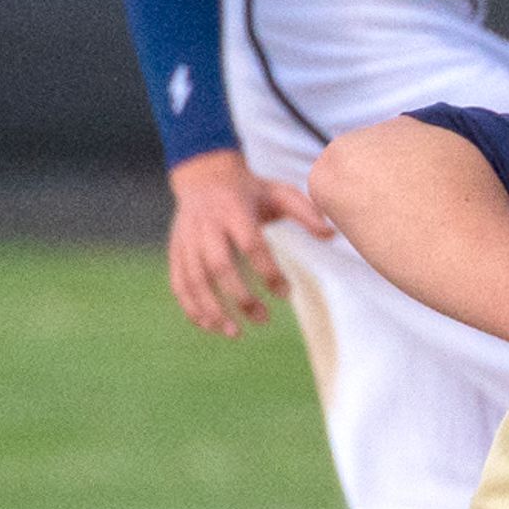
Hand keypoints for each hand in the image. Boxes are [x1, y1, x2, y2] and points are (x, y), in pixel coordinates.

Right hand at [165, 149, 332, 339]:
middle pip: (219, 266)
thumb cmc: (251, 190)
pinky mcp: (176, 251)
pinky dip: (191, 307)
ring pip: (194, 280)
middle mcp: (207, 226)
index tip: (287, 293)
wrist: (205, 175)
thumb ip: (306, 212)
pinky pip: (179, 283)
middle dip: (240, 297)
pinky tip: (210, 326)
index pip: (251, 245)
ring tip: (235, 333)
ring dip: (213, 310)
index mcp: (234, 210)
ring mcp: (187, 240)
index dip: (269, 272)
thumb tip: (332, 235)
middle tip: (264, 319)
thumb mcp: (280, 192)